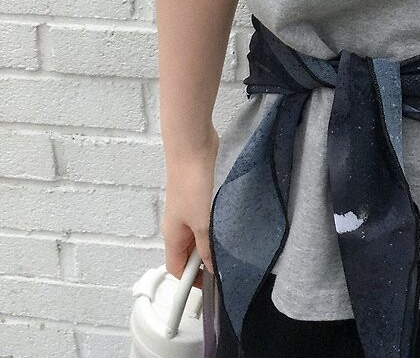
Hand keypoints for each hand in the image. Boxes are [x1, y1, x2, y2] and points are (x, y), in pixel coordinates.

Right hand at [161, 127, 219, 289]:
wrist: (193, 145)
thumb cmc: (191, 182)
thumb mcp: (202, 222)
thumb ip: (208, 248)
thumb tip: (212, 269)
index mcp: (173, 235)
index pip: (178, 269)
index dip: (193, 281)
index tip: (213, 286)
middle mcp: (179, 224)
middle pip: (191, 253)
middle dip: (208, 260)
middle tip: (230, 263)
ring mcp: (191, 209)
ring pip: (203, 234)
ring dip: (217, 239)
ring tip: (234, 241)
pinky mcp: (203, 195)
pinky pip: (211, 217)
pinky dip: (220, 222)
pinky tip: (233, 221)